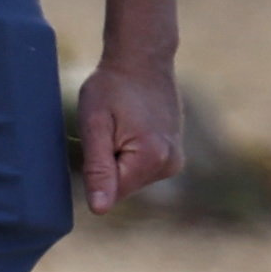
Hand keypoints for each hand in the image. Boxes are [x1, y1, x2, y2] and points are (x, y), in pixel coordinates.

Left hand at [77, 52, 183, 214]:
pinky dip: (127, 154)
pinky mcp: (174, 154)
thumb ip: (98, 170)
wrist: (141, 60)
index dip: (94, 170)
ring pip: (130, 178)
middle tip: (106, 130)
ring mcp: (176, 160)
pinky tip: (127, 129)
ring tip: (118, 126)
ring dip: (116, 159)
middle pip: (122, 186)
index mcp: (152, 159)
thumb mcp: (95, 125)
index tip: (97, 139)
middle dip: (106, 165)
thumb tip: (100, 210)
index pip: (111, 192)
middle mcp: (171, 165)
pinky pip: (140, 168)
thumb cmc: (111, 88)